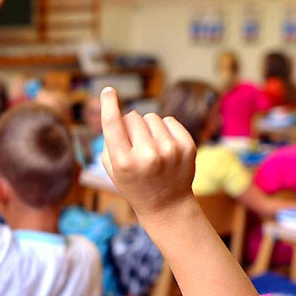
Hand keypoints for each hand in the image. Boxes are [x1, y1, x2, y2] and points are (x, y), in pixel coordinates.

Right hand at [98, 87, 195, 220]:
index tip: (108, 90)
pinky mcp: (187, 147)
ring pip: (151, 117)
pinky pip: (169, 120)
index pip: (113, 124)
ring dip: (148, 128)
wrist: (166, 206)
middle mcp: (147, 156)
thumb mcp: (113, 168)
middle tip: (134, 146)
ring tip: (150, 148)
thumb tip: (114, 109)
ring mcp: (170, 151)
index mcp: (125, 163)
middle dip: (130, 126)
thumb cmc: (134, 184)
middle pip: (132, 117)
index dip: (108, 104)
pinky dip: (164, 129)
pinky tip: (164, 147)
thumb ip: (110, 140)